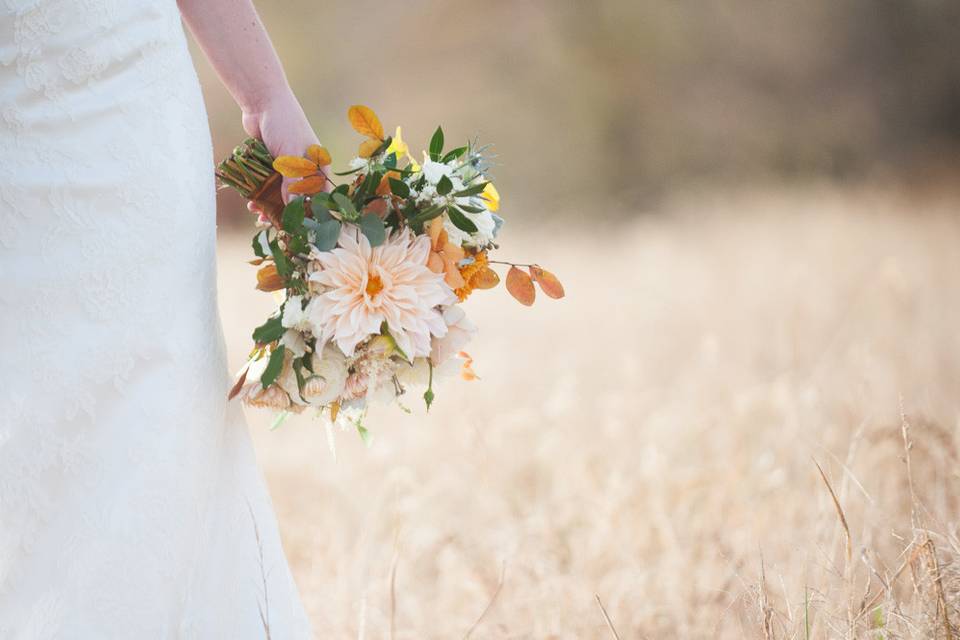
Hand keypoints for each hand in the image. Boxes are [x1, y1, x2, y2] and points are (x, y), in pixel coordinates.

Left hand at [242, 91, 324, 213]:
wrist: (263, 101)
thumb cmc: (286, 125)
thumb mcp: (291, 157)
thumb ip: (292, 184)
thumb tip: (292, 210)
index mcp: (318, 167)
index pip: (319, 196)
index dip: (310, 213)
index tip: (297, 228)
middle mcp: (304, 169)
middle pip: (297, 198)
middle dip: (285, 212)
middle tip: (271, 224)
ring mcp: (287, 166)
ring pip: (280, 193)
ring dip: (269, 205)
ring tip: (257, 213)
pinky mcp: (271, 163)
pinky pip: (267, 184)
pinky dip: (260, 194)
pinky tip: (251, 202)